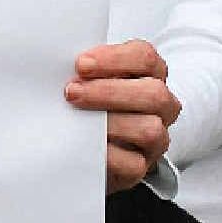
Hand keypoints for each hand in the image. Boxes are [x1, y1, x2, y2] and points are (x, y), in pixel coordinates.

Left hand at [64, 40, 180, 193]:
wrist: (91, 142)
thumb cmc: (92, 99)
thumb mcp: (92, 76)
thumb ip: (86, 69)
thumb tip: (59, 64)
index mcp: (151, 72)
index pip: (145, 57)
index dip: (114, 59)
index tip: (81, 64)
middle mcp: (161, 104)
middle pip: (153, 93)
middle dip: (108, 91)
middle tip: (72, 92)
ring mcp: (157, 136)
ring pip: (149, 129)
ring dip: (109, 122)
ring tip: (78, 118)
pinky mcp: (142, 165)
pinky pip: (133, 163)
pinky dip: (108, 154)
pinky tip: (86, 144)